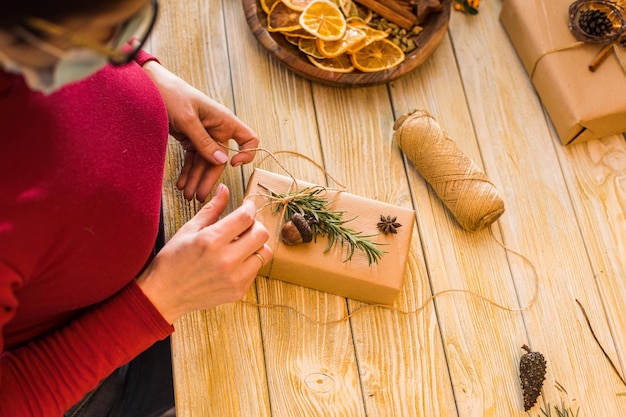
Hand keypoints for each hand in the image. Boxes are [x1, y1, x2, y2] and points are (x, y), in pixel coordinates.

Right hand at [136, 184, 271, 323]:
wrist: (164, 295)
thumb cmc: (173, 260)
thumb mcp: (189, 230)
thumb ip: (212, 209)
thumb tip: (224, 189)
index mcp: (211, 240)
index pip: (246, 217)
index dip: (250, 207)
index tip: (246, 207)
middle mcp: (226, 260)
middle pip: (261, 234)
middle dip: (255, 225)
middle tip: (244, 226)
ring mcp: (234, 278)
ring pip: (264, 253)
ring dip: (256, 245)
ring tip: (240, 244)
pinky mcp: (238, 291)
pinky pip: (256, 270)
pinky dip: (249, 262)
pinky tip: (234, 261)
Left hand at [142, 61, 259, 200]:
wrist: (149, 86)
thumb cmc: (172, 94)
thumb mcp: (187, 119)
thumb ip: (204, 142)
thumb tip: (223, 161)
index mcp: (224, 121)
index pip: (248, 139)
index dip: (246, 153)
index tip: (233, 164)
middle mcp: (216, 129)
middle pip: (219, 159)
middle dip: (209, 178)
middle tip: (200, 196)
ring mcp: (203, 135)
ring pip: (204, 162)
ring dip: (196, 179)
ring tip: (188, 196)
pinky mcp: (190, 139)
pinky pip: (192, 159)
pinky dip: (188, 172)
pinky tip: (182, 184)